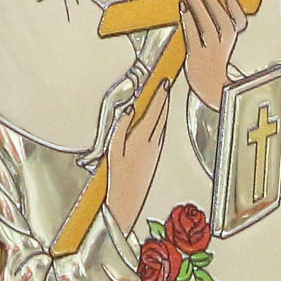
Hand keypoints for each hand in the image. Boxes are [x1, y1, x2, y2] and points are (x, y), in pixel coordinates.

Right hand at [105, 78, 169, 233]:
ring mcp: (155, 148)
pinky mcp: (155, 155)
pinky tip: (159, 118)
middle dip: (164, 98)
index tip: (164, 81)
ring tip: (164, 95)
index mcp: (141, 138)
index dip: (160, 94)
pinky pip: (161, 132)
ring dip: (164, 108)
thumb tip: (129, 109)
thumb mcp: (113, 151)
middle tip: (166, 82)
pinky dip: (161, 120)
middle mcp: (152, 142)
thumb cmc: (117, 177)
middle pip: (161, 114)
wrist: (127, 199)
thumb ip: (121, 128)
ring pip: (163, 123)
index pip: (154, 110)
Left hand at [180, 0, 247, 111]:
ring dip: (198, 6)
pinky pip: (193, 34)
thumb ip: (219, 28)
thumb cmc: (213, 65)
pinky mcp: (196, 56)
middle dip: (211, 0)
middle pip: (221, 19)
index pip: (239, 21)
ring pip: (207, 24)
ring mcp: (210, 51)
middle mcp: (224, 45)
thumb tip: (208, 4)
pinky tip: (183, 8)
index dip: (235, 5)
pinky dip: (188, 19)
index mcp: (232, 42)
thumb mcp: (222, 46)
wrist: (211, 91)